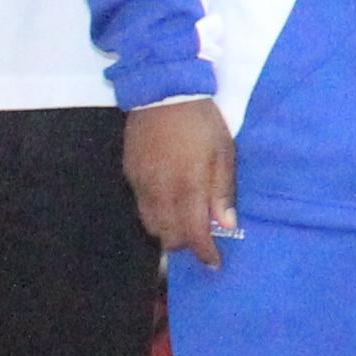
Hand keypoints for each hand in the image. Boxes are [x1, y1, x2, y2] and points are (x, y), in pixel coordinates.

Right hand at [125, 95, 237, 267]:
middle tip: (202, 237)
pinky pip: (141, 206)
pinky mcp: (129, 173)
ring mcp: (141, 183)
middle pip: (168, 236)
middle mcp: (160, 191)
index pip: (193, 234)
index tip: (214, 262)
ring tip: (185, 220)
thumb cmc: (201, 121)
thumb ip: (222, 191)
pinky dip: (155, 212)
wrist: (163, 92)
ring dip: (168, 230)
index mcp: (187, 186)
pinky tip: (169, 200)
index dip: (204, 253)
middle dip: (186, 243)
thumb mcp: (223, 152)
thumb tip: (226, 225)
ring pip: (151, 225)